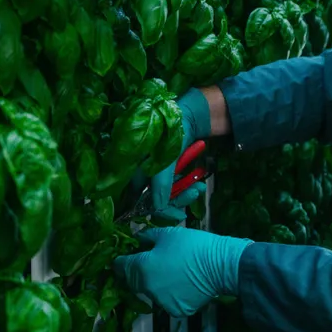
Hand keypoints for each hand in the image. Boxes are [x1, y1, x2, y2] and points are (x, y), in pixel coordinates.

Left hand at [113, 226, 251, 317]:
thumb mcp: (168, 234)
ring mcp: (161, 302)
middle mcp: (147, 288)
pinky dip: (171, 294)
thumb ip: (148, 237)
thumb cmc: (193, 245)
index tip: (123, 257)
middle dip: (136, 273)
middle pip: (133, 282)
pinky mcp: (176, 310)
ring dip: (154, 284)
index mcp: (142, 268)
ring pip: (151, 292)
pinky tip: (182, 284)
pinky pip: (168, 301)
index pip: (120, 267)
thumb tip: (138, 239)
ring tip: (169, 273)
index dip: (120, 261)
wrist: (221, 265)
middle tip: (147, 263)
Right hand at [149, 88, 212, 221]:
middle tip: (192, 197)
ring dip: (184, 194)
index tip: (175, 215)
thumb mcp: (165, 161)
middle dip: (176, 201)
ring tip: (198, 188)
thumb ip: (160, 184)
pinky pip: (176, 186)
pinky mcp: (169, 172)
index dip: (155, 209)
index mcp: (133, 172)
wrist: (188, 116)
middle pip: (155, 200)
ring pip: (168, 194)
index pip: (138, 199)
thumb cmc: (170, 134)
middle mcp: (142, 175)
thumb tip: (157, 207)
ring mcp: (156, 174)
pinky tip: (198, 183)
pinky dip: (187, 186)